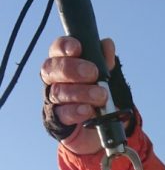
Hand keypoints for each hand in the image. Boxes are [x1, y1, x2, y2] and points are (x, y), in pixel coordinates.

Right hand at [41, 36, 115, 154]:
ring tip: (101, 96)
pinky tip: (88, 110)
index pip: (57, 49)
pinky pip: (62, 114)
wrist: (98, 125)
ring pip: (58, 92)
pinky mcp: (58, 121)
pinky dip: (76, 111)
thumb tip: (107, 44)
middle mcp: (53, 80)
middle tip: (93, 73)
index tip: (77, 48)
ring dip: (81, 92)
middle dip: (73, 69)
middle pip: (51, 69)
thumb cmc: (95, 93)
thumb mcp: (103, 76)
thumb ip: (104, 60)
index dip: (64, 46)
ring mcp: (53, 100)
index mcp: (62, 62)